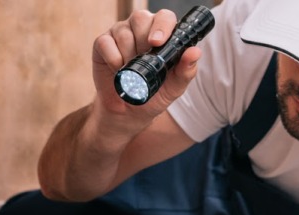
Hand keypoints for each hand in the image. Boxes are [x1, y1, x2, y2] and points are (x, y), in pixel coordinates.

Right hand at [90, 9, 202, 132]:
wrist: (128, 113)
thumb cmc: (153, 95)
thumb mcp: (174, 87)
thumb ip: (186, 70)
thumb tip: (195, 52)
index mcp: (162, 34)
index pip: (164, 17)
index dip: (161, 26)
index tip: (157, 43)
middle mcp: (141, 29)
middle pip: (140, 18)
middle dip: (142, 40)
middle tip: (143, 60)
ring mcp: (121, 34)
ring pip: (123, 31)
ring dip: (128, 54)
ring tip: (132, 71)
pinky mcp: (103, 43)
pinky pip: (105, 42)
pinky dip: (113, 58)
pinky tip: (118, 69)